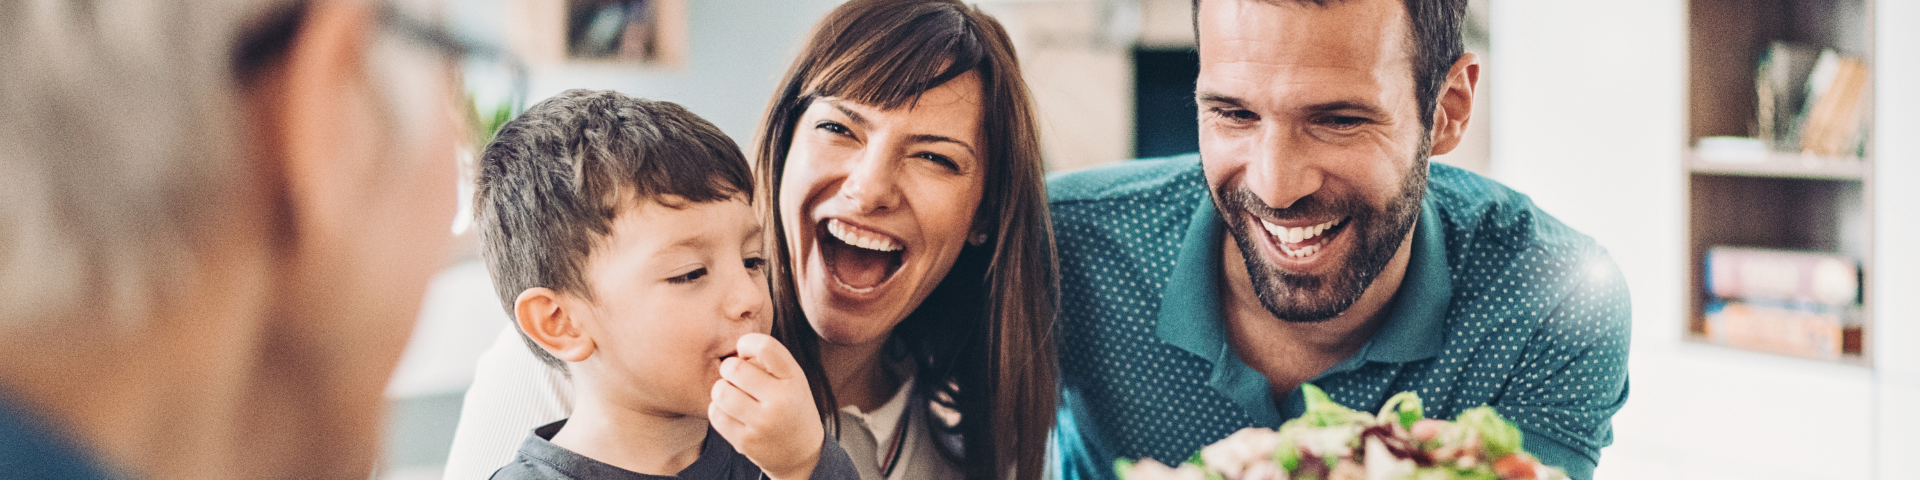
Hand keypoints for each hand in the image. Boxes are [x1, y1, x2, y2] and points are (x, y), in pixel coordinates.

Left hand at [710, 333, 822, 479]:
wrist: (802, 454)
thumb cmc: (791, 406)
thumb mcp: (793, 380)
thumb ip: (768, 361)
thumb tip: (732, 350)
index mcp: (794, 379)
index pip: (764, 347)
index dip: (746, 343)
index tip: (745, 352)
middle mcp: (781, 400)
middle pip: (734, 368)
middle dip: (728, 368)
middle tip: (735, 376)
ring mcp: (762, 423)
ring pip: (721, 392)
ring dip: (721, 389)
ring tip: (731, 394)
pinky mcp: (746, 442)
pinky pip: (716, 414)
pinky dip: (718, 409)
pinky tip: (729, 411)